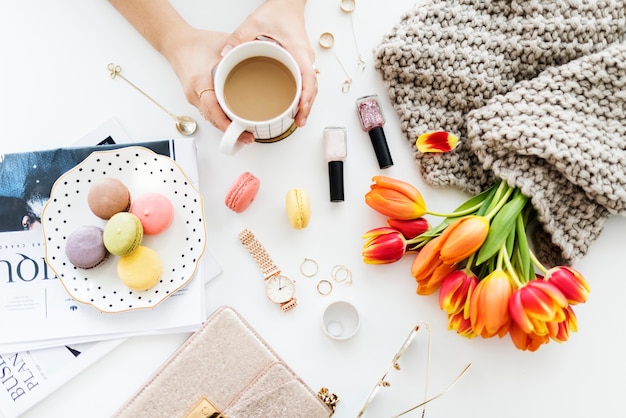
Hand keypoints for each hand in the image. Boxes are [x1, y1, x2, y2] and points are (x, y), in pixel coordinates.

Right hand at [163, 27, 253, 139]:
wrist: (176, 43)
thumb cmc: (197, 43)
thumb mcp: (223, 43)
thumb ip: (243, 49)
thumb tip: (266, 52)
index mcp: (200, 80)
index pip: (212, 108)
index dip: (226, 123)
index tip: (241, 131)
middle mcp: (194, 93)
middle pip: (213, 118)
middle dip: (231, 131)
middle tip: (249, 137)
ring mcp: (193, 98)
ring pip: (211, 118)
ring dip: (226, 126)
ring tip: (245, 133)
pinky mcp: (195, 99)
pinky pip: (209, 113)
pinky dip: (221, 118)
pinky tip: (233, 121)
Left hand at [207, 0, 315, 138]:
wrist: (288, 4)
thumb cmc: (278, 11)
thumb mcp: (255, 21)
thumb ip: (239, 36)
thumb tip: (225, 54)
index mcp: (298, 50)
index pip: (308, 77)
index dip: (306, 95)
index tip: (301, 109)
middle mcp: (306, 57)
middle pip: (312, 87)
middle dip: (308, 106)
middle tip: (299, 122)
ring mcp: (306, 60)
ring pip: (311, 86)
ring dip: (306, 103)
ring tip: (298, 119)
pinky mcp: (301, 62)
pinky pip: (306, 81)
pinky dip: (303, 95)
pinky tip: (296, 105)